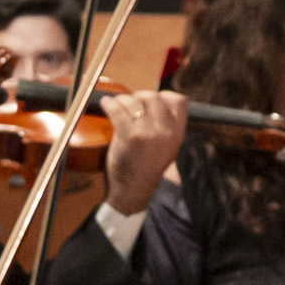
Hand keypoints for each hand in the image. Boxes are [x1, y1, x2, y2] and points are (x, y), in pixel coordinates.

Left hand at [95, 87, 188, 214]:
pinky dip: (109, 104)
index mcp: (177, 133)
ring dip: (122, 100)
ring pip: (134, 101)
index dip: (162, 95)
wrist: (133, 189)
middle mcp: (166, 131)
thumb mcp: (167, 146)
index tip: (149, 99)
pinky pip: (118, 110)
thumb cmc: (145, 167)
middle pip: (153, 97)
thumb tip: (151, 100)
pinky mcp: (129, 136)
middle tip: (129, 103)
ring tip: (115, 104)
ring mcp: (148, 133)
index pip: (178, 100)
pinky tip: (106, 104)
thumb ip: (165, 126)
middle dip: (138, 96)